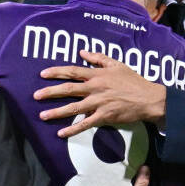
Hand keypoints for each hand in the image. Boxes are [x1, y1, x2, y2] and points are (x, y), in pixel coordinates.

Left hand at [35, 51, 167, 137]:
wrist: (148, 98)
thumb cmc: (133, 81)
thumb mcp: (117, 64)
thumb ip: (98, 58)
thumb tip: (81, 52)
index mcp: (97, 74)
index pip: (73, 71)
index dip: (56, 72)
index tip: (42, 74)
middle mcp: (95, 88)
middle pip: (69, 89)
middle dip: (50, 92)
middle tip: (35, 96)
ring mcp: (99, 103)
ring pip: (74, 108)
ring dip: (57, 112)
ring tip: (43, 115)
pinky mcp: (104, 116)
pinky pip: (86, 124)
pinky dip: (73, 129)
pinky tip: (61, 133)